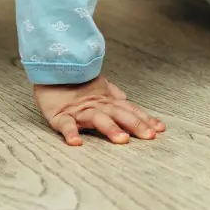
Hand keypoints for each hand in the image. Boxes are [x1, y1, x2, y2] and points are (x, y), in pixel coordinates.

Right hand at [33, 75, 165, 146]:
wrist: (50, 67)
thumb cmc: (74, 80)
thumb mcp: (96, 86)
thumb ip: (112, 93)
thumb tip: (125, 98)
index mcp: (106, 101)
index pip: (129, 110)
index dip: (144, 119)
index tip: (160, 129)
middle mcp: (97, 106)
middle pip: (119, 115)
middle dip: (135, 125)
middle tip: (149, 136)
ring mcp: (79, 111)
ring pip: (97, 119)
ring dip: (110, 129)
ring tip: (121, 140)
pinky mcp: (60, 115)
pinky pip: (66, 125)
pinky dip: (71, 133)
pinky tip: (76, 142)